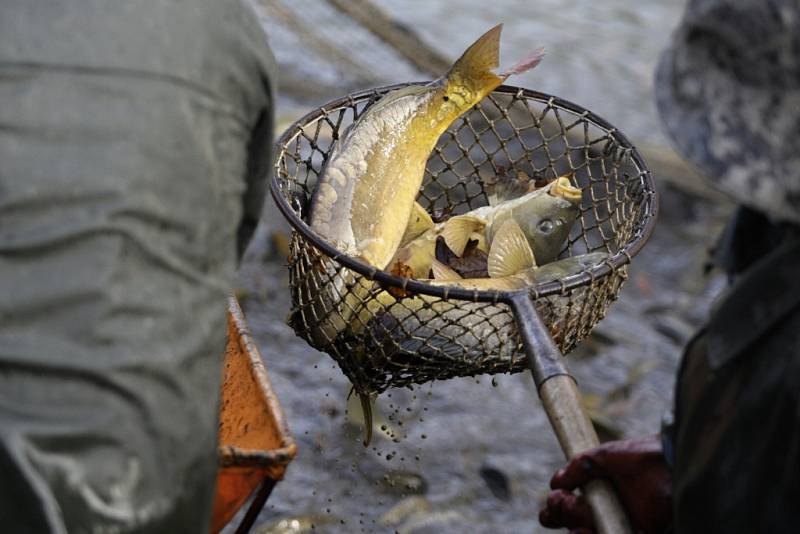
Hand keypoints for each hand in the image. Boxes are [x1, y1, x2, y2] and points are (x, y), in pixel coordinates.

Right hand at [539, 434, 671, 533]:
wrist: (679, 464)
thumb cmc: (646, 456)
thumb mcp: (610, 456)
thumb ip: (582, 465)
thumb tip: (556, 480)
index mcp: (597, 492)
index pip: (567, 505)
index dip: (555, 507)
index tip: (555, 497)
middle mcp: (607, 511)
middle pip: (573, 522)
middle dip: (562, 514)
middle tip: (565, 502)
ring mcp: (622, 524)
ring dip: (577, 533)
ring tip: (580, 527)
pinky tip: (592, 532)